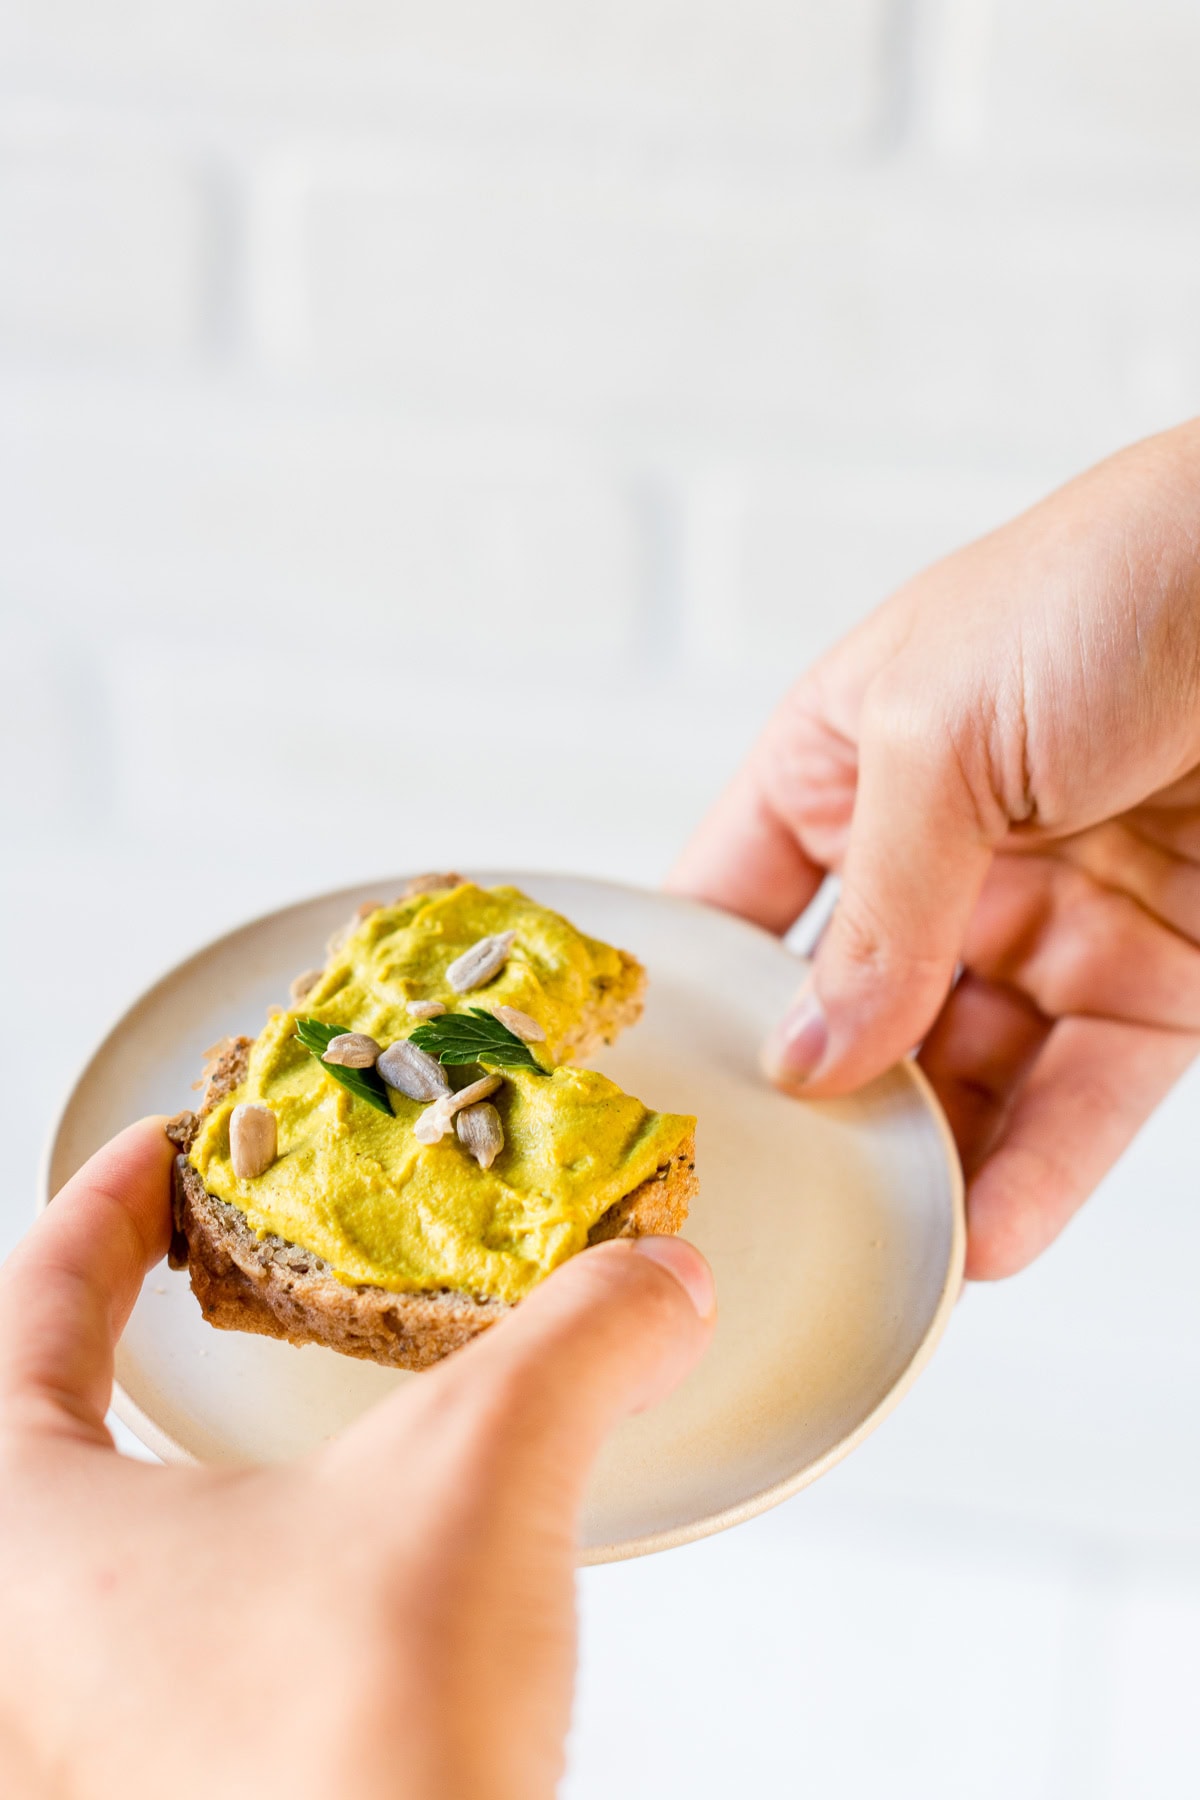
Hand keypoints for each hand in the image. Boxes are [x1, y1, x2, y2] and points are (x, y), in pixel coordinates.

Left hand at [0, 1120, 713, 1799]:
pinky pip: (131, 1652)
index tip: (158, 1151)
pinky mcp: (140, 1795)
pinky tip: (303, 1581)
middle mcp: (6, 1641)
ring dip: (149, 1471)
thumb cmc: (353, 1758)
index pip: (29, 1307)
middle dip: (107, 1336)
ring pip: (69, 1554)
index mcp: (11, 1529)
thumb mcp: (476, 1481)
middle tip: (199, 1272)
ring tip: (245, 1421)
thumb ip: (574, 1345)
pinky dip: (203, 1580)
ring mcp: (62, 1738)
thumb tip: (656, 1281)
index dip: (102, 1209)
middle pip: (24, 1427)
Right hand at [671, 421, 1199, 1277]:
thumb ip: (876, 909)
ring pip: (962, 1079)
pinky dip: (1037, 1173)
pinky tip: (986, 1238)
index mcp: (844, 769)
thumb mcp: (936, 730)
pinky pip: (1081, 1097)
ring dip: (924, 1167)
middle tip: (764, 1214)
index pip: (735, 911)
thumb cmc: (1108, 583)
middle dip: (813, 1114)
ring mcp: (1042, 924)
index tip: (650, 1110)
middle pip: (847, 1020)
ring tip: (875, 1255)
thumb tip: (810, 1059)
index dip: (689, 1005)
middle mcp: (936, 859)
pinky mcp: (1153, 979)